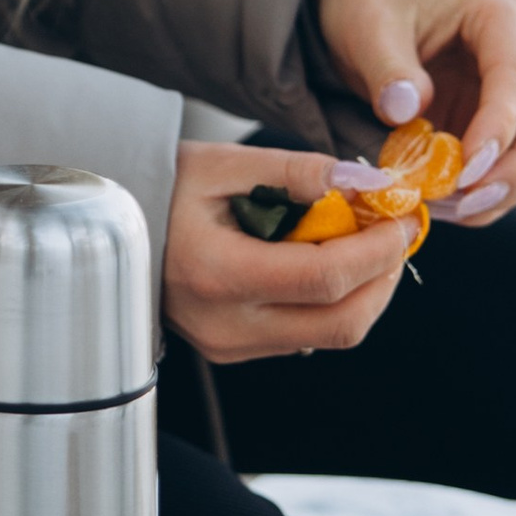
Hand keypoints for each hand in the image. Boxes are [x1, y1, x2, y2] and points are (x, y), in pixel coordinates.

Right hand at [162, 141, 416, 364]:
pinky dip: (334, 301)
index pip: (325, 278)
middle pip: (342, 323)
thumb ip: (297, 170)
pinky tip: (330, 260)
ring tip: (368, 242)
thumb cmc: (162, 190)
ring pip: (330, 336)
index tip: (403, 217)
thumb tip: (364, 181)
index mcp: (218, 274)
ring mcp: (230, 346)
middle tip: (398, 233)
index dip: (378, 250)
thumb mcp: (224, 165)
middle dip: (384, 277)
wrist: (112, 231)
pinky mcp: (234, 351)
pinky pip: (306, 335)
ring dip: (365, 290)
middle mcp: (226, 325)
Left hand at [310, 0, 515, 228]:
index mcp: (498, 13)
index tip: (467, 171)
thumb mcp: (367, 24)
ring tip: (456, 213)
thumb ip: (387, 68)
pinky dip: (493, 192)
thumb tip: (407, 110)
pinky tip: (453, 210)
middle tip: (471, 204)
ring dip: (511, 188)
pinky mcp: (503, 123)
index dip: (498, 129)